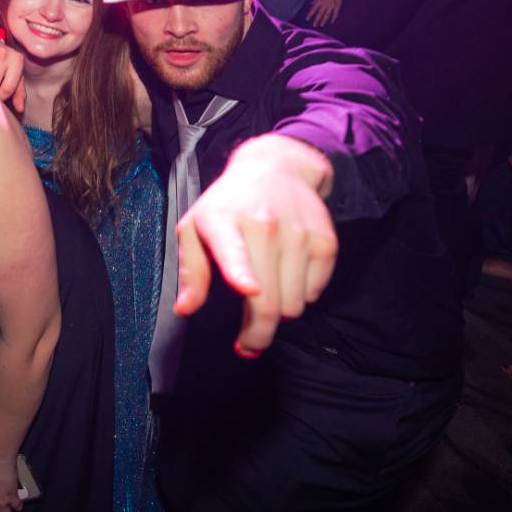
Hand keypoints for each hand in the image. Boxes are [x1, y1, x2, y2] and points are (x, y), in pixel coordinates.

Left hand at [173, 134, 338, 356]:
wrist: (277, 169)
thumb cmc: (229, 205)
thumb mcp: (196, 228)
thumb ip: (191, 272)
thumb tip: (186, 309)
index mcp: (224, 222)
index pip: (235, 249)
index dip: (243, 272)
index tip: (249, 289)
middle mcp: (265, 226)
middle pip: (268, 302)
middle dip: (258, 333)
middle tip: (248, 343)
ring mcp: (299, 234)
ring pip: (293, 305)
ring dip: (279, 311)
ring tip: (264, 294)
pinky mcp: (325, 242)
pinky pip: (314, 293)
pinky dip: (300, 294)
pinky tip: (286, 276)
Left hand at [304, 0, 344, 27]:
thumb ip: (315, 0)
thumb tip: (311, 5)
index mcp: (319, 1)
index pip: (313, 9)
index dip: (310, 15)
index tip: (307, 19)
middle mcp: (324, 4)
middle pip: (319, 14)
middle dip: (316, 20)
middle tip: (314, 26)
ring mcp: (331, 6)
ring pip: (326, 15)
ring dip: (324, 21)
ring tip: (321, 25)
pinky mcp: (336, 6)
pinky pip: (335, 13)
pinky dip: (333, 18)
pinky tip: (331, 22)